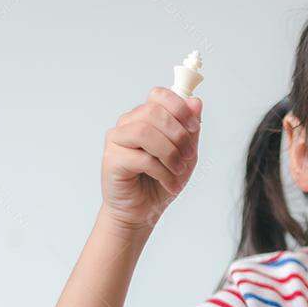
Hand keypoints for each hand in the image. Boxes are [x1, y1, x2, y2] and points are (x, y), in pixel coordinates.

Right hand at [100, 87, 202, 233]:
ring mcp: (118, 140)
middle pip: (153, 112)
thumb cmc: (160, 181)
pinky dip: (162, 172)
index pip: (159, 95)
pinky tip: (169, 183)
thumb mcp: (186, 155)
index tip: (194, 127)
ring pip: (145, 132)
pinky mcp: (112, 159)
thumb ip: (190, 129)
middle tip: (189, 156)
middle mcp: (129, 124)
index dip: (179, 107)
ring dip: (169, 153)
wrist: (143, 211)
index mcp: (146, 118)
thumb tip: (195, 101)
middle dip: (178, 135)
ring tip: (178, 170)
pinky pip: (141, 158)